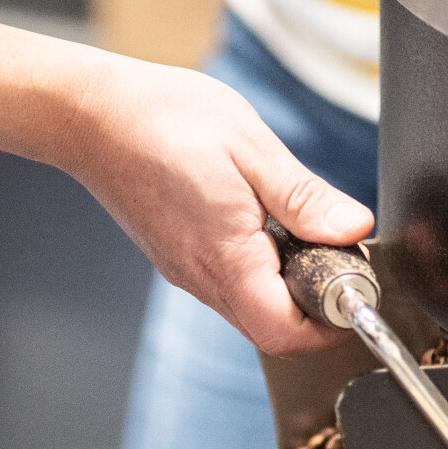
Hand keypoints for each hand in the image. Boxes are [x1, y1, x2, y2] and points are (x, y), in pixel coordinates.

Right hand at [52, 57, 371, 356]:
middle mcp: (202, 277)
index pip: (286, 333)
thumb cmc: (161, 119)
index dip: (331, 324)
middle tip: (340, 256)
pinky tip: (267, 222)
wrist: (91, 115)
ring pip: (253, 309)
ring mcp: (187, 271)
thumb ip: (305, 198)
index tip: (357, 287)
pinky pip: (232, 285)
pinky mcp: (180, 257)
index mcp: (225, 257)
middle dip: (317, 307)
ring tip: (304, 232)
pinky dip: (263, 269)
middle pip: (273, 331)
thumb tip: (353, 230)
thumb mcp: (250, 148)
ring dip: (290, 286)